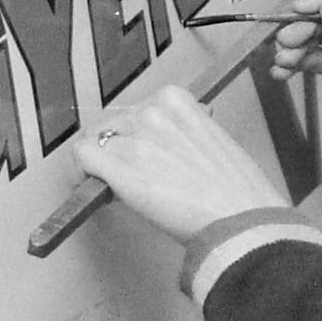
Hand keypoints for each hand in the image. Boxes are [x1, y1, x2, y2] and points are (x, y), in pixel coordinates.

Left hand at [73, 85, 288, 243]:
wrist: (240, 220)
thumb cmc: (237, 189)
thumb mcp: (216, 140)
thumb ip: (187, 130)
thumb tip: (171, 136)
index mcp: (176, 100)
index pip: (140, 108)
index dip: (140, 132)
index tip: (146, 148)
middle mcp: (151, 113)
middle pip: (115, 125)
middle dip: (121, 148)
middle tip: (136, 174)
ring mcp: (133, 141)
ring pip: (96, 141)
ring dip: (104, 163)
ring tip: (121, 187)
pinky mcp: (117, 170)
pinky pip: (81, 157)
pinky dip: (82, 170)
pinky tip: (94, 186)